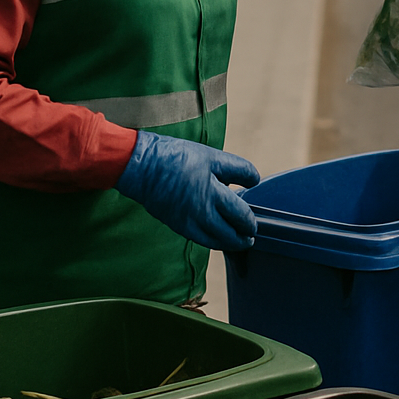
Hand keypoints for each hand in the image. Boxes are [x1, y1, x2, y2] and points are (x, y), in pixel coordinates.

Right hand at [115, 130, 259, 252]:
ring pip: (218, 240)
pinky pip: (202, 240)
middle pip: (233, 228)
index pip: (241, 209)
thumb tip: (252, 180)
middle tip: (252, 233)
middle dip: (246, 233)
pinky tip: (218, 239)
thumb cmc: (177, 157)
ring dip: (233, 242)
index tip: (255, 211)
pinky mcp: (179, 225)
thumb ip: (235, 169)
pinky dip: (214, 242)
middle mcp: (203, 208)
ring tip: (241, 241)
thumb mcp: (211, 156)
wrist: (142, 167)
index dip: (251, 214)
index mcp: (213, 189)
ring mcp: (190, 220)